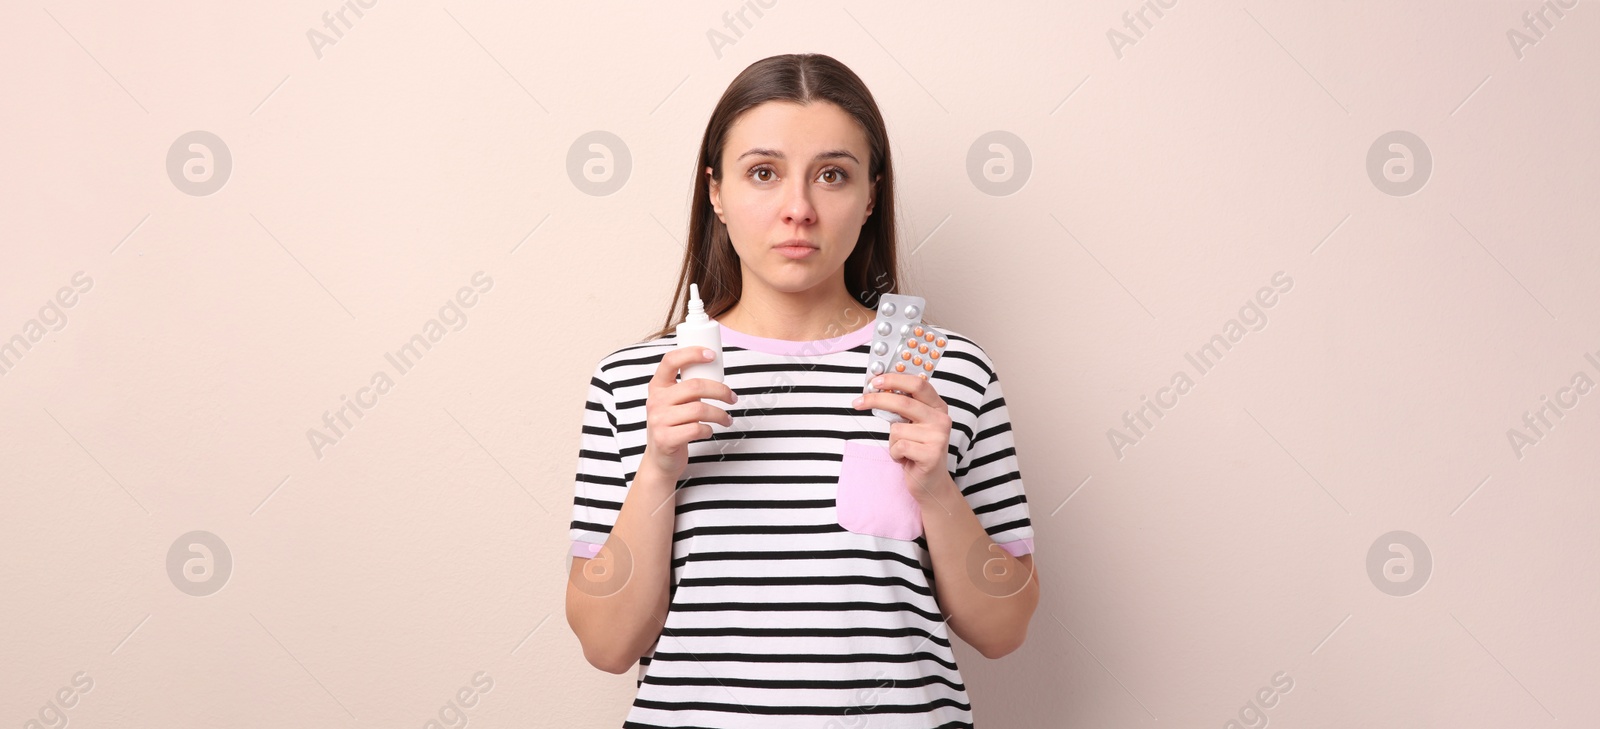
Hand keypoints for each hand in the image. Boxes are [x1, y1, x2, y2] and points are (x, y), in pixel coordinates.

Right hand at [641, 347, 737, 478]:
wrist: (660, 460)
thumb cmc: (673, 426)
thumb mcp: (673, 402)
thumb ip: (687, 388)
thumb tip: (716, 373)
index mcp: (658, 386)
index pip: (671, 360)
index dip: (692, 353)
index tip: (712, 355)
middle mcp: (655, 401)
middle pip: (695, 386)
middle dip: (720, 391)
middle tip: (732, 398)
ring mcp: (658, 420)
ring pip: (699, 409)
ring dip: (720, 414)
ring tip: (727, 419)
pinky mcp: (665, 439)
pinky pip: (696, 429)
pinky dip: (708, 430)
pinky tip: (708, 431)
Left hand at [851, 373, 957, 507]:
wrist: (931, 483)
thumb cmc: (917, 451)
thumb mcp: (912, 425)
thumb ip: (902, 408)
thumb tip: (876, 389)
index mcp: (938, 407)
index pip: (918, 384)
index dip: (895, 379)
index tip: (875, 380)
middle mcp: (941, 419)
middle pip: (903, 402)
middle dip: (876, 400)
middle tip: (858, 402)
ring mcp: (938, 437)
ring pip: (897, 428)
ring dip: (892, 441)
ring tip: (904, 450)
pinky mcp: (931, 454)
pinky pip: (899, 446)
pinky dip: (895, 454)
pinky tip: (906, 459)